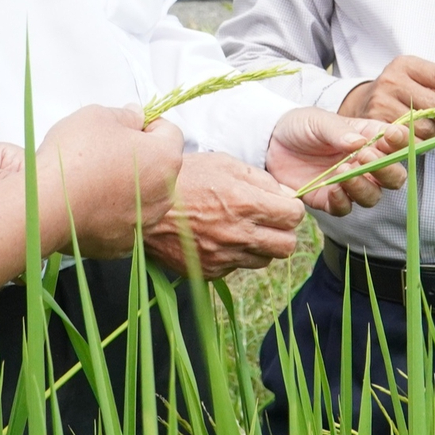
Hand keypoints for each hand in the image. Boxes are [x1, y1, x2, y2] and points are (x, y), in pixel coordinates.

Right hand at [34, 105, 185, 258]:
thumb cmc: (73, 157)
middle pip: (159, 167)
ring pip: (142, 197)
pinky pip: (124, 221)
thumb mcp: (99, 115)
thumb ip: (126, 115)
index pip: (170, 133)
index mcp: (165, 158)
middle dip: (139, 157)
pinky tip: (89, 202)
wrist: (45, 204)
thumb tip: (136, 117)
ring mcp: (145, 222)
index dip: (149, 125)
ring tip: (95, 179)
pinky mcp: (124, 243)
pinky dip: (113, 212)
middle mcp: (164, 194)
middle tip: (107, 151)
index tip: (129, 126)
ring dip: (127, 186)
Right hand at [144, 151, 303, 278]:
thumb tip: (286, 193)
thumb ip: (260, 179)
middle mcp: (238, 234)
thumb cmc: (183, 178)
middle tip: (269, 220)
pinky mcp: (208, 271)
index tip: (281, 204)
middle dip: (283, 231)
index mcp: (245, 203)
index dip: (291, 208)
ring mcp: (223, 257)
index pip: (294, 216)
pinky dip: (235, 255)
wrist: (141, 205)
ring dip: (260, 245)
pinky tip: (219, 238)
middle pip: (287, 246)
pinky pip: (236, 268)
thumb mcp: (223, 163)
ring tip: (242, 228)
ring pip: (264, 260)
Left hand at [264, 106, 409, 217]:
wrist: (270, 142)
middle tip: (365, 158)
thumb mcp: (318, 120)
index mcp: (368, 138)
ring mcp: (349, 184)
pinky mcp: (329, 200)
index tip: (391, 136)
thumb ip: (339, 130)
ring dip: (363, 187)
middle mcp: (364, 164)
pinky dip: (342, 200)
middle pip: (393, 177)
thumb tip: (361, 143)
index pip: (396, 144)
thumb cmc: (301, 125)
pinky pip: (345, 208)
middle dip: (387, 171)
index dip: (401, 142)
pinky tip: (331, 187)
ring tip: (343, 171)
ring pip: (372, 196)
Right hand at [338, 55, 434, 141]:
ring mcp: (382, 102)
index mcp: (406, 65)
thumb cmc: (398, 92)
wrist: (361, 104)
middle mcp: (392, 80)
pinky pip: (411, 141)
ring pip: (426, 127)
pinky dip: (421, 144)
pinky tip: (420, 138)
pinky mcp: (377, 124)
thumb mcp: (416, 79)